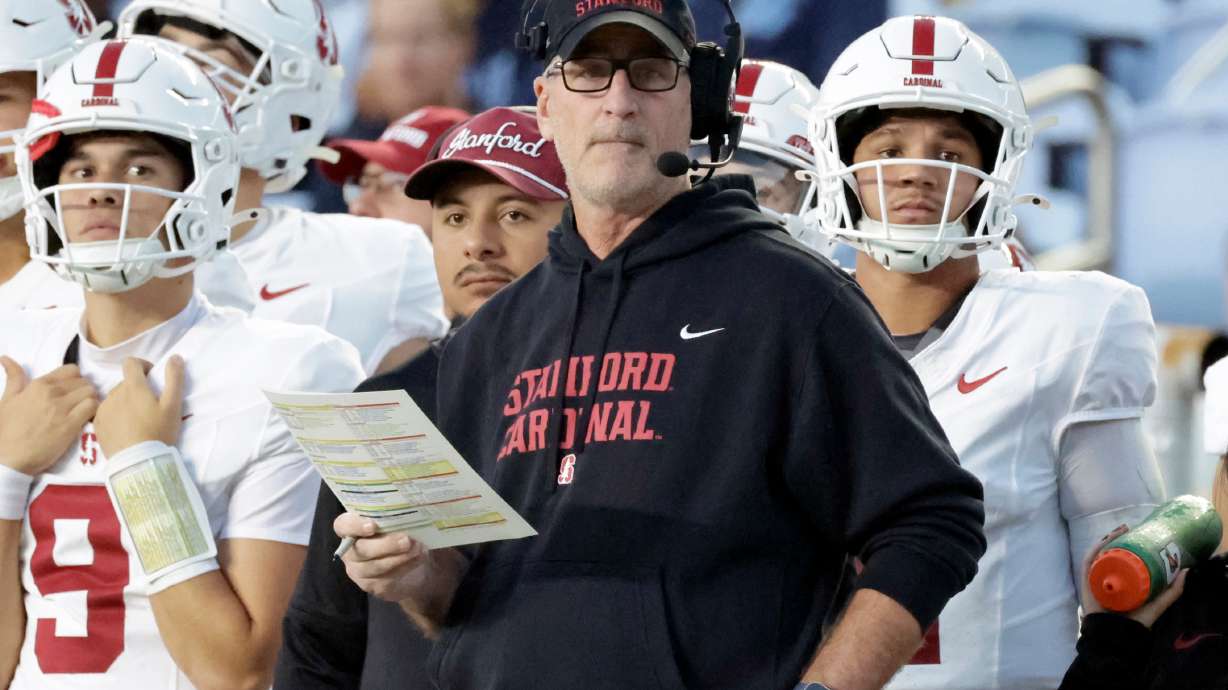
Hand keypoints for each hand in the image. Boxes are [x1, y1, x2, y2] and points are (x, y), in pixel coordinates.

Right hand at [0, 356, 98, 474]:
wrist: (7, 458)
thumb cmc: (5, 430)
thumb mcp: (6, 399)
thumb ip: (13, 378)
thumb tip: (6, 357)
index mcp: (38, 385)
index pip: (71, 370)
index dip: (75, 380)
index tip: (72, 390)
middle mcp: (52, 393)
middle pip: (84, 382)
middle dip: (84, 391)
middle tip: (79, 403)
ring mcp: (62, 409)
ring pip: (91, 393)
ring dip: (91, 400)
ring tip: (83, 410)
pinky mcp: (71, 425)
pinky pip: (93, 408)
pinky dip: (94, 411)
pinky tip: (86, 419)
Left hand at [94, 356, 184, 456]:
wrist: (137, 462)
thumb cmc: (158, 432)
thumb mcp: (173, 405)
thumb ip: (174, 379)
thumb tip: (175, 357)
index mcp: (133, 386)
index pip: (131, 362)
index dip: (143, 366)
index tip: (152, 379)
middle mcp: (114, 394)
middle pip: (125, 383)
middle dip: (137, 389)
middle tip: (150, 407)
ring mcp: (103, 409)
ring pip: (115, 398)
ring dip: (126, 402)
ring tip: (138, 421)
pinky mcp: (97, 425)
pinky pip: (107, 412)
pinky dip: (116, 415)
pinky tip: (126, 430)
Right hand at [334, 512, 431, 602]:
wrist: (411, 562)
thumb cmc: (399, 533)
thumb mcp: (397, 521)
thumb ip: (396, 516)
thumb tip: (410, 508)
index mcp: (351, 528)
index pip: (343, 525)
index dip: (354, 525)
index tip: (372, 525)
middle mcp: (350, 549)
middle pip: (360, 549)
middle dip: (386, 545)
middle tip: (406, 540)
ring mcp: (358, 569)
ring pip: (373, 566)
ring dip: (398, 558)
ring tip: (417, 549)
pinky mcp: (371, 585)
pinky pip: (385, 578)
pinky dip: (405, 567)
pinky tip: (418, 558)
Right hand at [1080, 524, 1187, 628]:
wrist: (1118, 634)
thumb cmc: (1136, 621)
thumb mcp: (1158, 603)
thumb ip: (1173, 591)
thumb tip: (1186, 570)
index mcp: (1121, 581)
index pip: (1121, 558)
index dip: (1126, 544)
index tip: (1137, 533)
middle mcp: (1107, 578)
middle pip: (1109, 553)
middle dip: (1116, 538)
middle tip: (1128, 527)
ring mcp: (1096, 578)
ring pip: (1098, 554)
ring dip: (1106, 539)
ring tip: (1119, 530)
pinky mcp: (1087, 581)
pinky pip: (1089, 562)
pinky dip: (1095, 550)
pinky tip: (1104, 541)